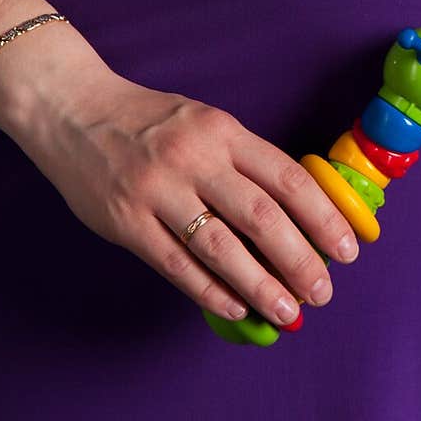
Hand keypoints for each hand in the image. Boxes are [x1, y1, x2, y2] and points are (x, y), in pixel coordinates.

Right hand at [12, 52, 359, 325]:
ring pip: (220, 247)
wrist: (72, 109)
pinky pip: (175, 264)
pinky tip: (236, 307)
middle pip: (261, 217)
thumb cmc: (149, 120)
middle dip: (300, 260)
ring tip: (288, 311)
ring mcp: (157, 191)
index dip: (323, 217)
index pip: (287, 178)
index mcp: (222, 131)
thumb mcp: (204, 122)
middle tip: (323, 291)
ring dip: (260, 285)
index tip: (348, 248)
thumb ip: (243, 161)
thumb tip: (296, 213)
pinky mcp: (125, 221)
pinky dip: (210, 290)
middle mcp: (194, 158)